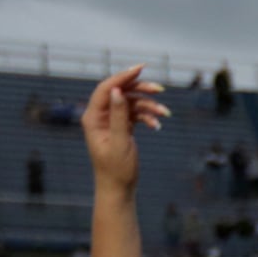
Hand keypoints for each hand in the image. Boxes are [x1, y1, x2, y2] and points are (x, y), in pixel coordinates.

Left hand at [81, 65, 167, 193]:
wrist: (118, 188)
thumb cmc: (116, 169)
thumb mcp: (120, 142)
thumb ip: (118, 116)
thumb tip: (118, 91)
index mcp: (93, 118)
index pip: (107, 89)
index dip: (123, 77)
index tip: (140, 68)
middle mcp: (100, 116)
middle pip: (120, 93)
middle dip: (140, 90)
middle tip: (160, 89)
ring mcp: (110, 121)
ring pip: (131, 103)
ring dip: (148, 106)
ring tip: (164, 113)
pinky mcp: (121, 127)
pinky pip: (135, 114)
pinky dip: (147, 117)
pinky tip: (157, 126)